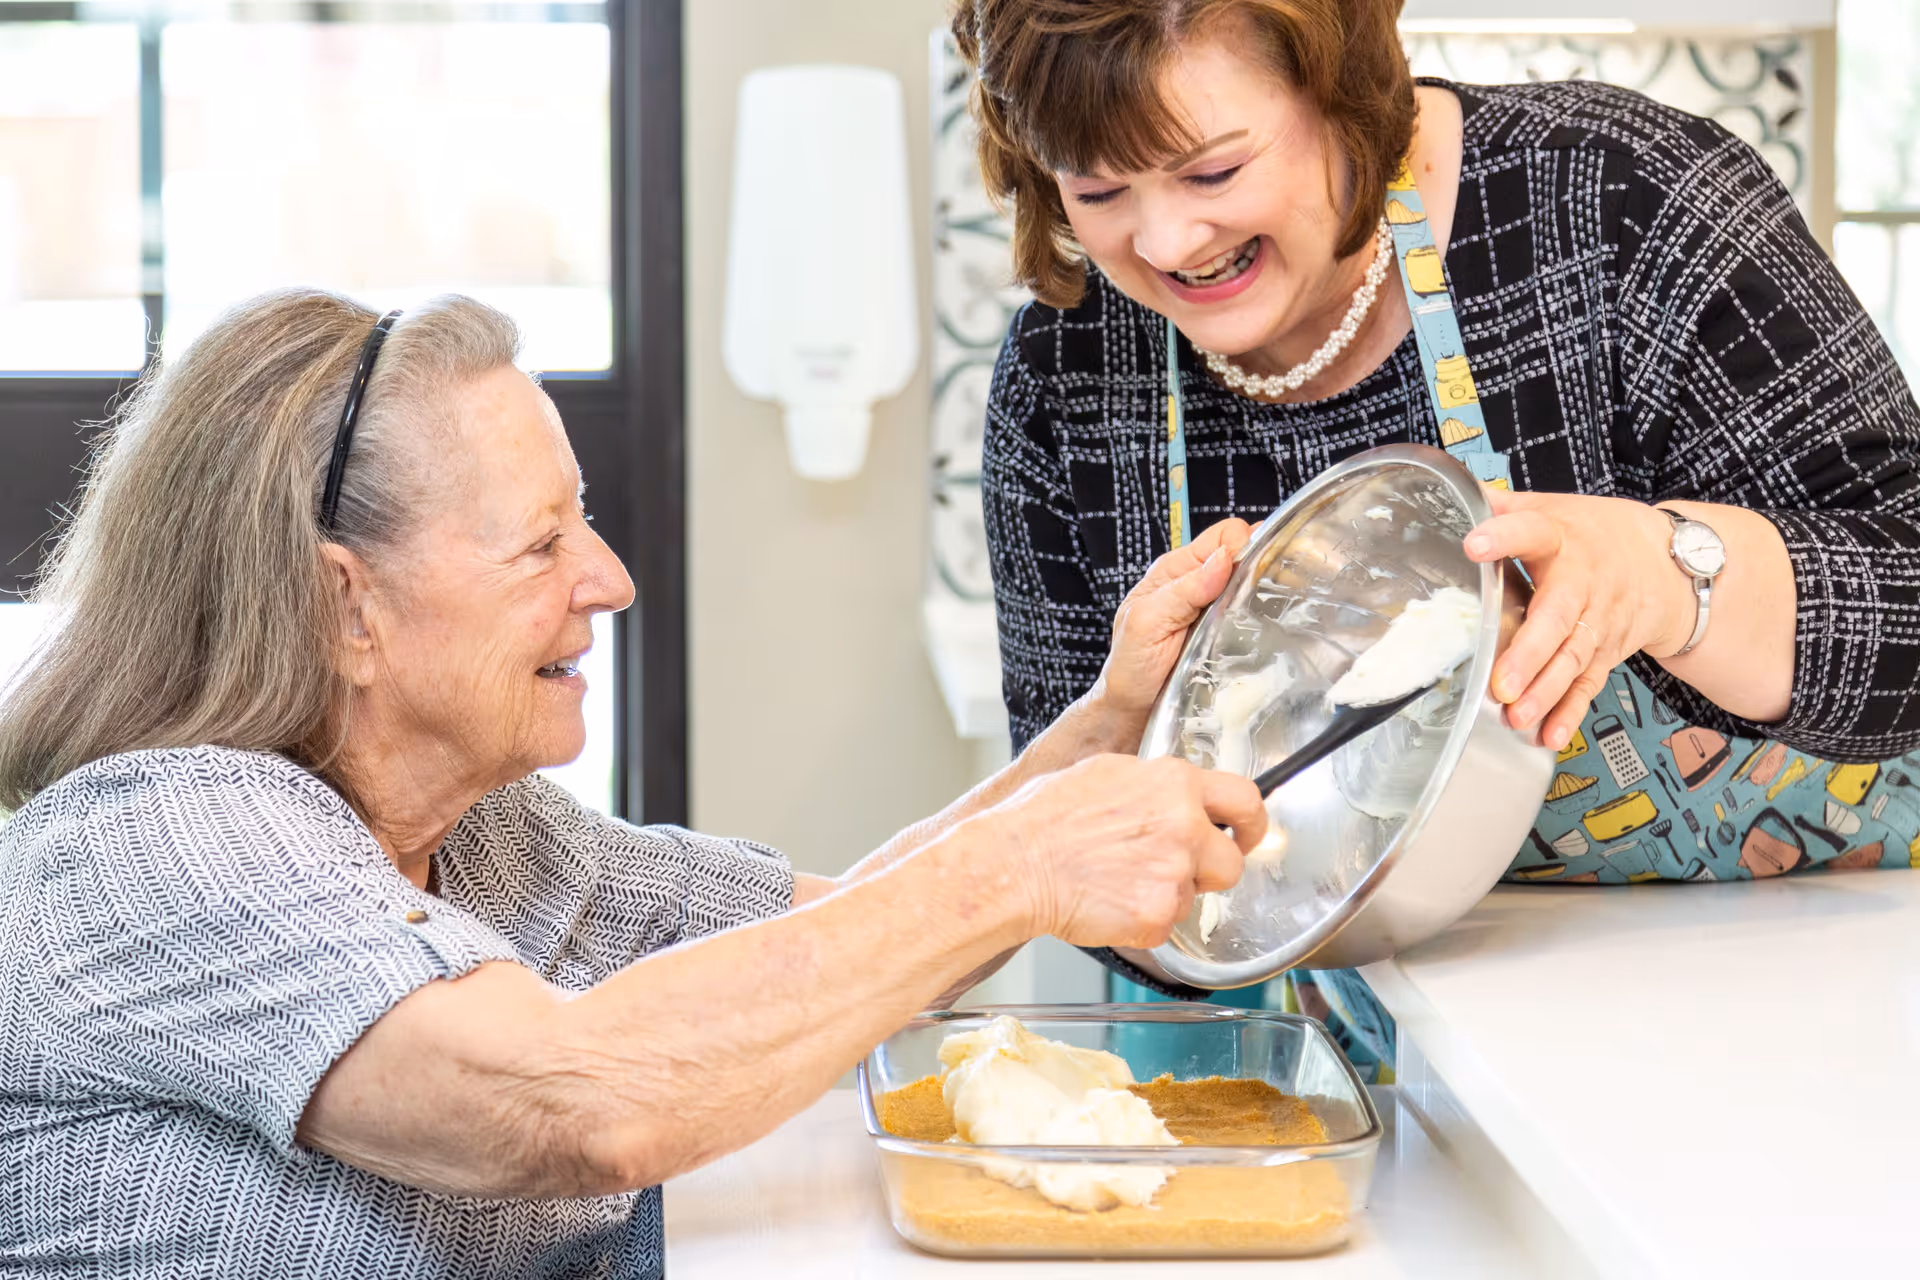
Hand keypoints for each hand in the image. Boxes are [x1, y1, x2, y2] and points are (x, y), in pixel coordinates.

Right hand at [987, 754, 1266, 949]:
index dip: (1250, 824)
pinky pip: (1166, 926)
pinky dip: (1142, 923)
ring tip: (1118, 882)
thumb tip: (1175, 797)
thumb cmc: (1043, 818)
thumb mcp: (1107, 773)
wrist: (1013, 864)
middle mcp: (1184, 825)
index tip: (1245, 835)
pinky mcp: (1157, 916)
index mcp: (1175, 783)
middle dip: (1207, 872)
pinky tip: (1108, 903)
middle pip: (1231, 863)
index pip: (1246, 799)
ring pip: (1195, 898)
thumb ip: (1155, 786)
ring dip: (1167, 896)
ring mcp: (1174, 873)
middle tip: (1168, 871)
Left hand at [1082, 519, 1253, 745]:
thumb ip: (1182, 589)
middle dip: (1262, 565)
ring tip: (1272, 609)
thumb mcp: (1147, 622)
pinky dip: (1262, 616)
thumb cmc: (1131, 666)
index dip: (1243, 545)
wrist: (1133, 709)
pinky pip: (1252, 615)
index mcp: (1176, 571)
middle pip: (1244, 555)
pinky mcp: (1226, 632)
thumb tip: (1222, 559)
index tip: (1251, 570)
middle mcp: (1198, 584)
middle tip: (1271, 590)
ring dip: (1265, 592)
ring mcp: (1215, 609)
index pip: (1223, 536)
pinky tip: (1266, 627)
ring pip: (1252, 584)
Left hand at [1463, 490, 1687, 749]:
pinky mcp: (1607, 652)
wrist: (1667, 561)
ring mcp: (1599, 622)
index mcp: (1561, 538)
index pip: (1532, 532)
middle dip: (1530, 652)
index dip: (1504, 536)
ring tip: (1516, 714)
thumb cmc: (1593, 534)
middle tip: (1501, 680)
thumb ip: (1503, 507)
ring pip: (1573, 659)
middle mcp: (1583, 583)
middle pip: (1557, 618)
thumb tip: (1450, 492)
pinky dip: (1570, 713)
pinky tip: (1548, 734)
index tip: (1474, 544)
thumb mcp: (1552, 508)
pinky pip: (1588, 685)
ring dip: (1545, 691)